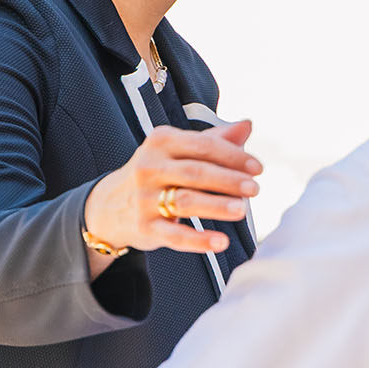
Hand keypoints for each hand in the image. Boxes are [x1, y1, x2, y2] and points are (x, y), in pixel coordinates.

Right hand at [82, 120, 260, 257]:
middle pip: (196, 172)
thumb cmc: (158, 172)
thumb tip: (247, 125)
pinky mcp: (144, 227)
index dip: (233, 156)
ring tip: (242, 211)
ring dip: (217, 206)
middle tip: (255, 189)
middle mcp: (149, 167)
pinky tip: (221, 242)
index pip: (203, 145)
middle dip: (228, 180)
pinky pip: (175, 235)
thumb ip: (214, 139)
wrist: (110, 205)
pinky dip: (199, 240)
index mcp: (161, 141)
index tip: (258, 168)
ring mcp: (144, 198)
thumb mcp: (179, 150)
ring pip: (186, 201)